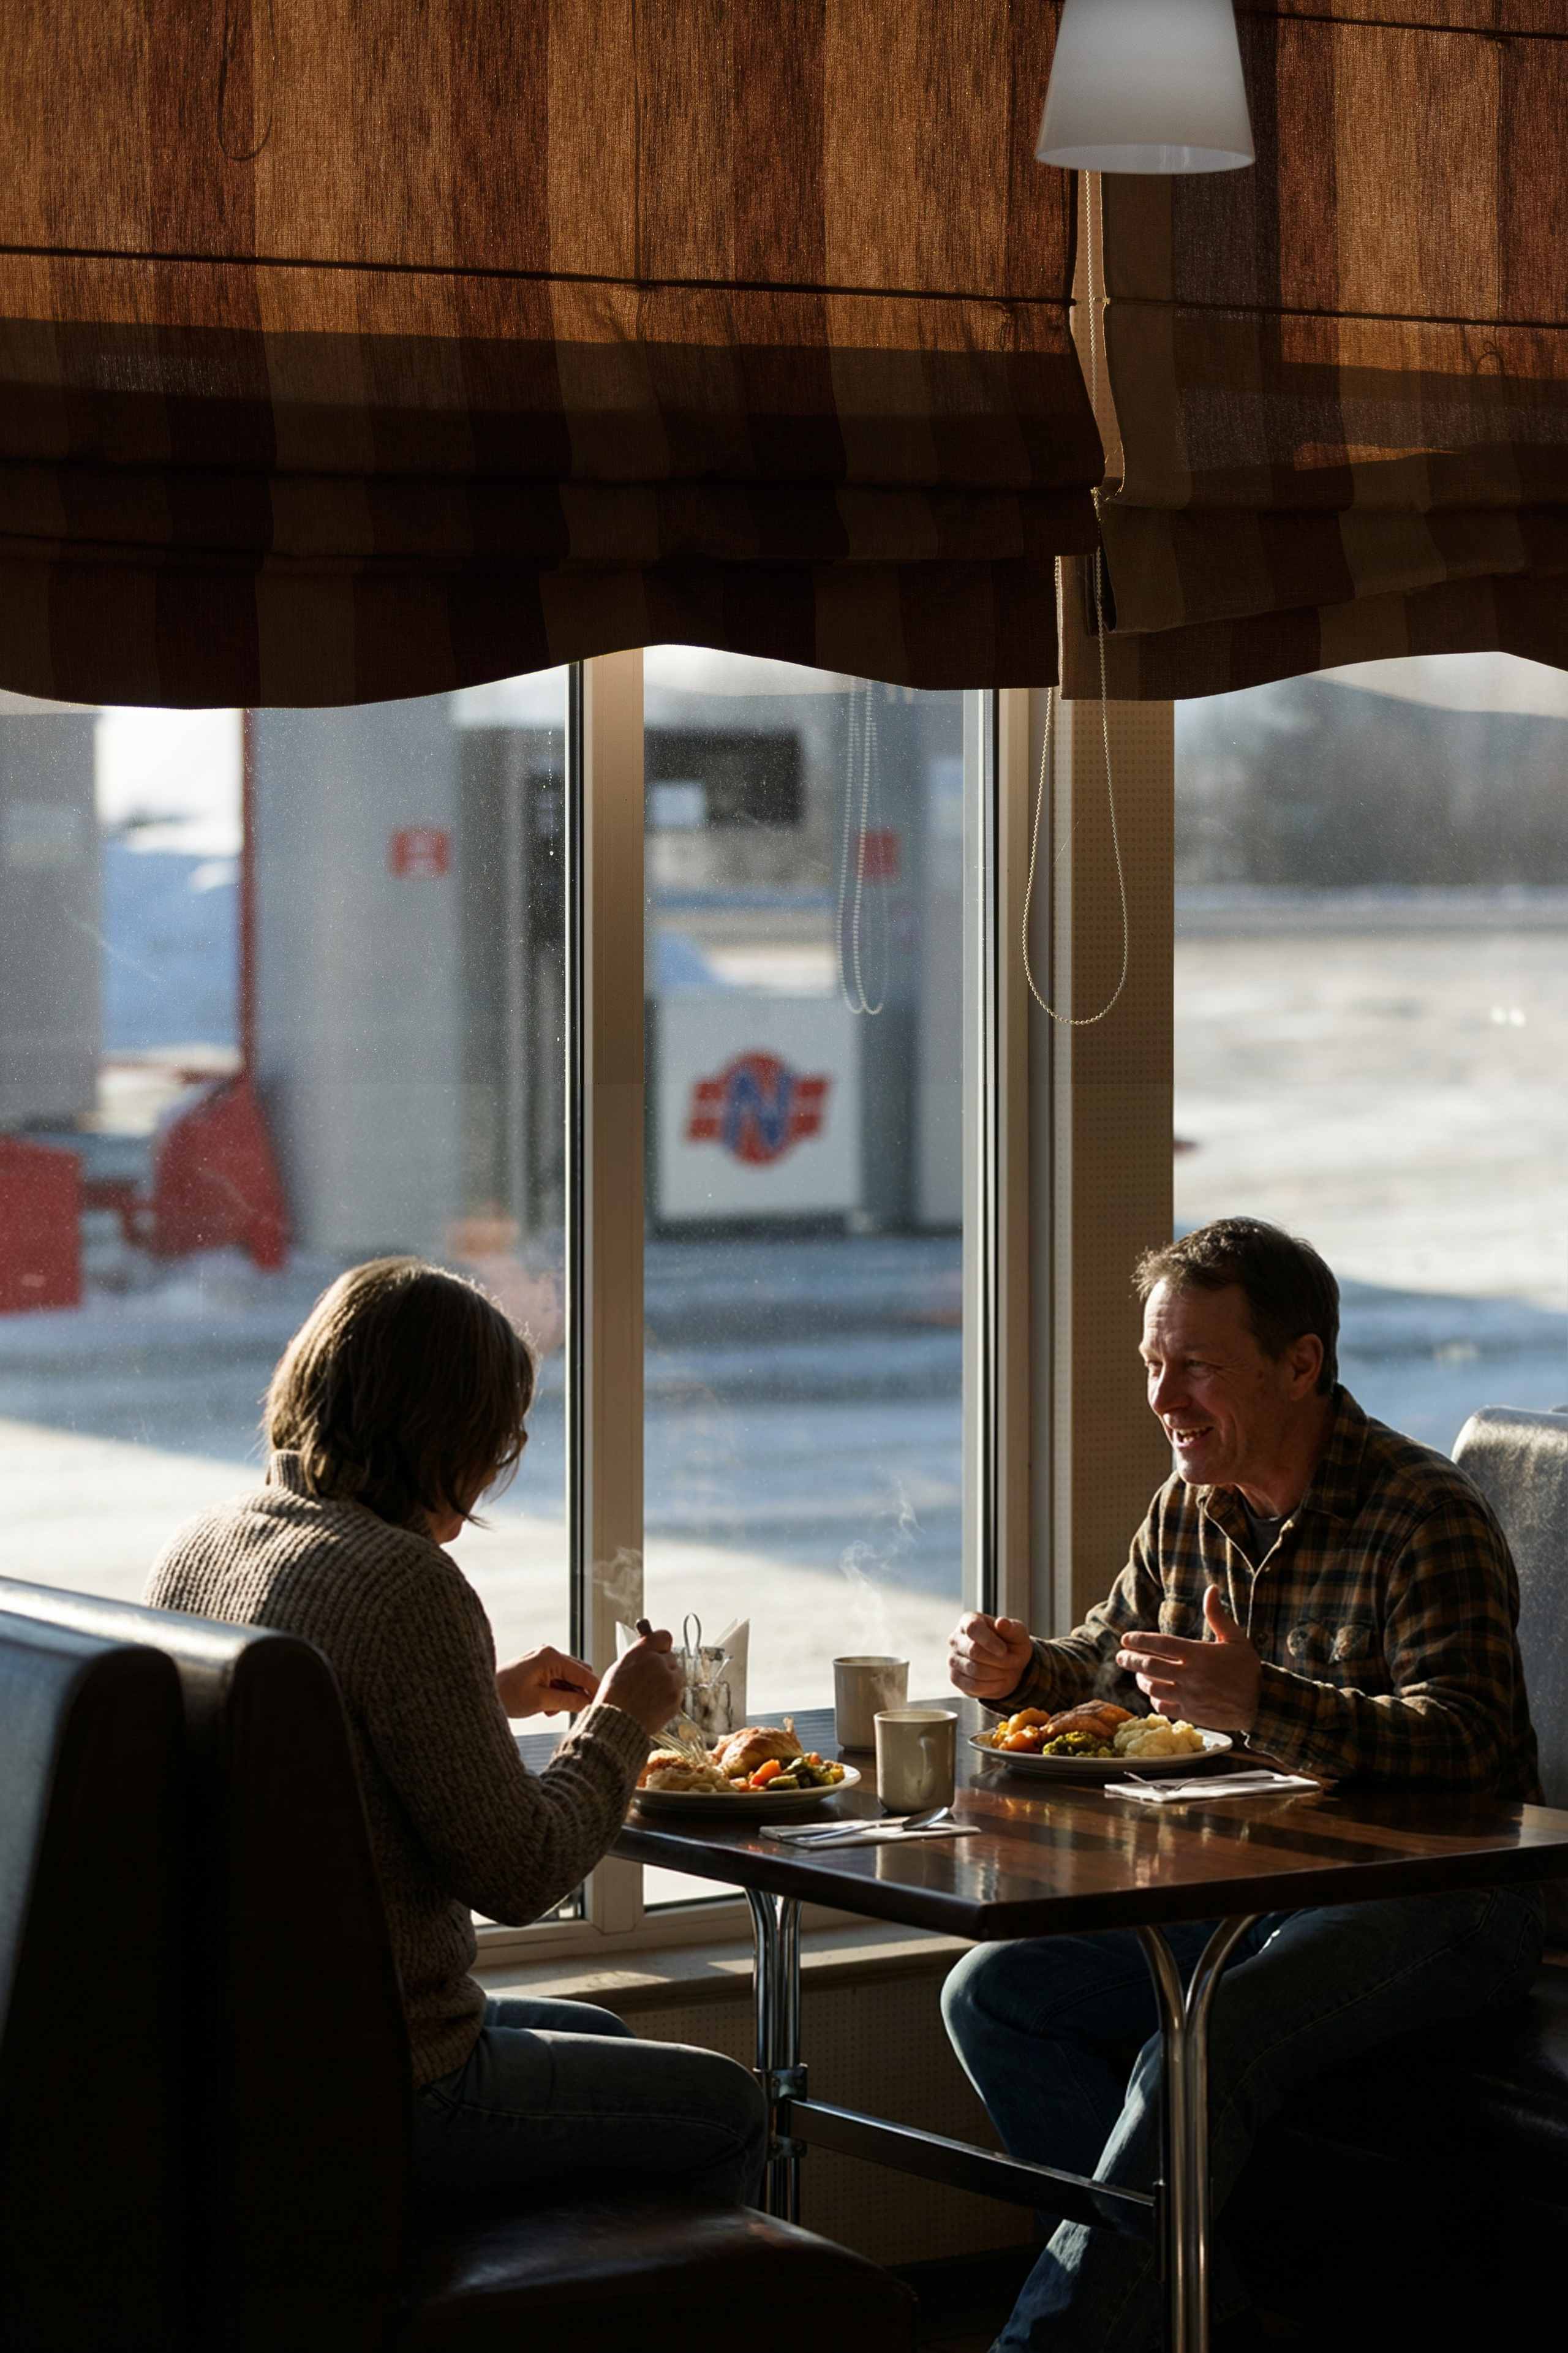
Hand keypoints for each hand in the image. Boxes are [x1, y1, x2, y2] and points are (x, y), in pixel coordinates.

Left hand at [496, 1646, 598, 1719]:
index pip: (584, 1674)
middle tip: (569, 1710)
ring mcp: (543, 1658)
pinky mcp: (539, 1666)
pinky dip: (557, 1693)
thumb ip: (568, 1701)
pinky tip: (545, 1705)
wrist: (482, 1692)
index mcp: (551, 1657)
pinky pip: (558, 1679)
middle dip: (578, 1693)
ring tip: (549, 1709)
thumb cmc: (505, 1695)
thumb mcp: (540, 1701)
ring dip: (566, 1695)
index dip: (593, 1691)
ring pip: (569, 1678)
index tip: (598, 1707)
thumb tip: (589, 1704)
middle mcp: (549, 1653)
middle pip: (579, 1674)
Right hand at [596, 1626, 686, 1737]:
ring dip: (668, 1681)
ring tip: (650, 1694)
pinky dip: (669, 1697)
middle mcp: (659, 1663)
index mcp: (642, 1652)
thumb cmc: (613, 1699)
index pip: (663, 1636)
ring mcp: (670, 1682)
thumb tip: (648, 1651)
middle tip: (649, 1679)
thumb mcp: (619, 1667)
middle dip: (663, 1666)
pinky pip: (678, 1693)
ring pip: (677, 1675)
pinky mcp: (676, 1699)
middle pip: (671, 1657)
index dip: (661, 1645)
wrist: (617, 1726)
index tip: (659, 1649)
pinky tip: (654, 1704)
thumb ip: (638, 1656)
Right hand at [948, 1612, 1033, 1701]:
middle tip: (1014, 1662)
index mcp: (969, 1620)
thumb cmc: (1011, 1644)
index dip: (989, 1641)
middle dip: (998, 1659)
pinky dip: (991, 1686)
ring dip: (997, 1673)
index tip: (1004, 1651)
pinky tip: (999, 1680)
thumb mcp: (1017, 1634)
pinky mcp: (955, 1678)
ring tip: (1007, 1670)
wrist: (1009, 1666)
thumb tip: (1001, 1623)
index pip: (973, 1628)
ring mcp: (953, 1659)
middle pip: (973, 1650)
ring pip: (974, 1670)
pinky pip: (973, 1686)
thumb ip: (1011, 1628)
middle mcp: (956, 1638)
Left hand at [1115, 1586, 1261, 1732]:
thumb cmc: (1247, 1669)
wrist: (1262, 1703)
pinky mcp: (1191, 1714)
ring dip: (1141, 1680)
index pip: (1161, 1644)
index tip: (1125, 1638)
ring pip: (1153, 1688)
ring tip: (1138, 1673)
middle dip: (1130, 1660)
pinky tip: (1155, 1693)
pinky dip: (1154, 1699)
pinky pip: (1163, 1708)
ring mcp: (1189, 1697)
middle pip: (1150, 1667)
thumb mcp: (1236, 1639)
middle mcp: (1191, 1676)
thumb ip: (1218, 1616)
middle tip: (1121, 1656)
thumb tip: (1211, 1590)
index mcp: (1199, 1654)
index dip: (1139, 1640)